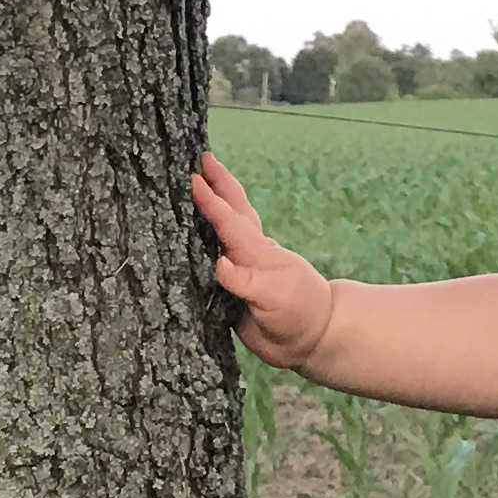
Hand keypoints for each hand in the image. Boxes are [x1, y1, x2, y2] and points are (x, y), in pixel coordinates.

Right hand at [189, 152, 337, 369]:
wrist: (309, 338)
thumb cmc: (298, 310)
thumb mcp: (275, 295)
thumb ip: (246, 281)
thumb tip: (219, 264)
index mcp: (256, 249)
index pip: (229, 220)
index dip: (210, 200)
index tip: (193, 177)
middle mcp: (245, 252)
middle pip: (231, 209)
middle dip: (217, 183)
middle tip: (200, 158)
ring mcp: (238, 268)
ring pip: (221, 229)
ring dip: (210, 205)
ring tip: (194, 184)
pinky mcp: (230, 288)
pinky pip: (211, 261)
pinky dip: (201, 242)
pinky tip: (188, 234)